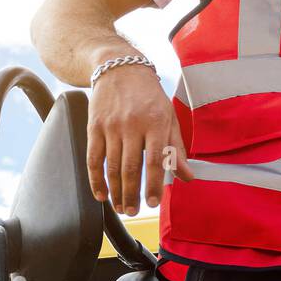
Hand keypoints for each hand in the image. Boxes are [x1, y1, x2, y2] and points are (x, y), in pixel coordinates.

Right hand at [86, 65, 193, 214]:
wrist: (119, 69)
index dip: (153, 184)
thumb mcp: (169, 117)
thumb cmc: (149, 95)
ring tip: (122, 207)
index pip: (155, 160)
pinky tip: (101, 194)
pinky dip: (96, 180)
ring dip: (116, 191)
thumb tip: (187, 177)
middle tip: (134, 211)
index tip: (153, 203)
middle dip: (133, 193)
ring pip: (111, 166)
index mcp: (155, 122)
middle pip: (131, 167)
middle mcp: (132, 125)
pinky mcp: (94, 127)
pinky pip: (93, 159)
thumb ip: (177, 148)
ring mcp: (111, 126)